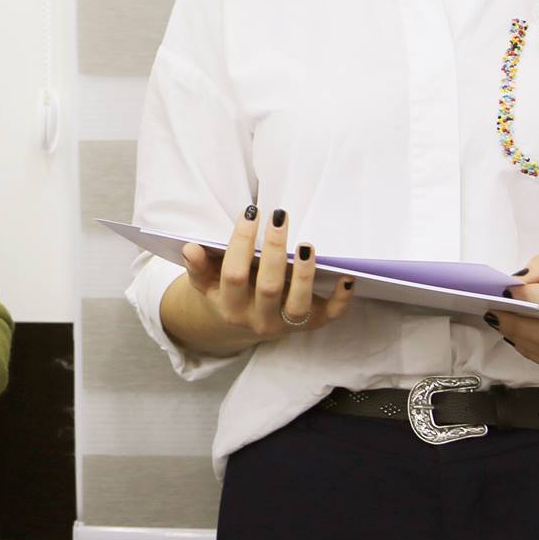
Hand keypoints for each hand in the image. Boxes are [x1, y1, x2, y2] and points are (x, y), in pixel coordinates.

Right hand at [178, 205, 356, 345]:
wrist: (241, 325)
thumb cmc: (225, 292)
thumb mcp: (207, 282)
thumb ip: (199, 267)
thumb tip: (191, 247)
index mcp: (230, 306)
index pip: (234, 274)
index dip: (241, 243)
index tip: (250, 213)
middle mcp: (258, 320)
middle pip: (268, 287)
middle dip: (275, 250)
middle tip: (280, 217)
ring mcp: (286, 325)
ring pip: (298, 304)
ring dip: (305, 275)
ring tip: (307, 245)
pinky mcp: (310, 325)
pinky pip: (329, 316)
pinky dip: (340, 299)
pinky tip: (347, 277)